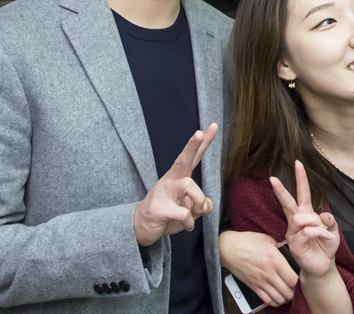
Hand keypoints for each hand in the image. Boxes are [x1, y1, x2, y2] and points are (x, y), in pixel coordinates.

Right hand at [133, 123, 216, 246]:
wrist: (140, 227)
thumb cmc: (167, 213)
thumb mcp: (189, 209)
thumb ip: (201, 204)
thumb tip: (206, 205)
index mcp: (178, 177)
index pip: (192, 157)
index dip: (203, 142)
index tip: (213, 126)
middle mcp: (171, 180)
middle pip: (183, 159)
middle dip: (192, 146)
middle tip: (199, 133)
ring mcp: (164, 193)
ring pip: (189, 185)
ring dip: (199, 201)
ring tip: (197, 211)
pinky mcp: (160, 209)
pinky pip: (183, 212)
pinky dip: (189, 222)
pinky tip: (186, 225)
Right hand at [219, 231, 297, 305]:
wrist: (227, 248)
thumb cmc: (247, 241)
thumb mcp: (267, 238)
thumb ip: (279, 244)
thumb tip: (285, 247)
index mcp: (275, 261)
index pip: (293, 279)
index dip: (300, 282)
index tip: (301, 279)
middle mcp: (269, 274)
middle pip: (288, 292)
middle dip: (294, 292)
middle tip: (296, 288)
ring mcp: (260, 282)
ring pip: (279, 299)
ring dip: (285, 298)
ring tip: (287, 293)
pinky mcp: (253, 286)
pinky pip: (267, 300)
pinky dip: (274, 301)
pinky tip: (277, 297)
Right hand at [270, 161, 339, 279]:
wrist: (323, 266)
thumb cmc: (325, 247)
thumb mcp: (333, 230)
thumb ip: (329, 220)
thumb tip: (321, 214)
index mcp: (306, 214)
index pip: (302, 194)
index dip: (300, 179)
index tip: (298, 163)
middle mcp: (297, 222)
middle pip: (288, 203)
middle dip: (281, 190)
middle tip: (273, 178)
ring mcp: (293, 233)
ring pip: (300, 218)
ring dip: (315, 223)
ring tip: (324, 232)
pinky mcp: (294, 244)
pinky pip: (307, 231)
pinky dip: (319, 232)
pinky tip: (325, 237)